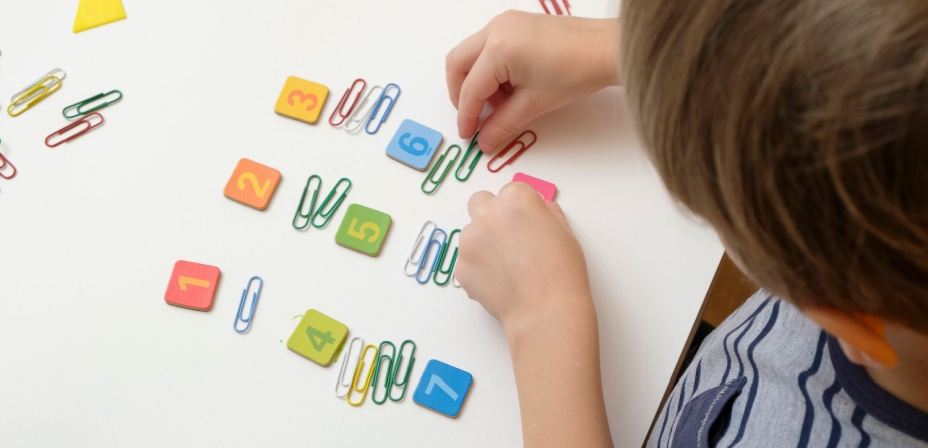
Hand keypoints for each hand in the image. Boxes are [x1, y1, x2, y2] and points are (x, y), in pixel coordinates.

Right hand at [446, 11, 621, 153]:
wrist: (607, 49)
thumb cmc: (578, 70)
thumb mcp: (535, 104)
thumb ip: (503, 124)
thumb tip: (484, 141)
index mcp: (499, 48)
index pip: (470, 88)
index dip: (466, 116)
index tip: (468, 135)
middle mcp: (496, 29)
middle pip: (457, 64)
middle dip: (460, 94)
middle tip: (474, 118)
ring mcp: (504, 23)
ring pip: (470, 55)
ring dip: (477, 82)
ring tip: (502, 105)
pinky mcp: (513, 24)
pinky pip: (487, 47)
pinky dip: (490, 70)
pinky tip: (510, 88)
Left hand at [456, 182, 611, 445]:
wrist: (546, 310)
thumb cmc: (562, 271)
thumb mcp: (564, 231)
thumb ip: (545, 213)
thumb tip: (535, 211)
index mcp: (516, 199)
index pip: (510, 191)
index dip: (519, 208)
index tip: (525, 222)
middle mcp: (487, 213)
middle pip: (480, 202)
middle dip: (490, 214)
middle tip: (507, 238)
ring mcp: (469, 240)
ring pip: (471, 233)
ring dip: (483, 243)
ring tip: (507, 267)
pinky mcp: (461, 266)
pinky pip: (467, 261)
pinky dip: (478, 269)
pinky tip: (499, 282)